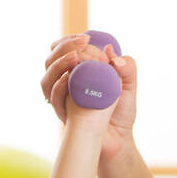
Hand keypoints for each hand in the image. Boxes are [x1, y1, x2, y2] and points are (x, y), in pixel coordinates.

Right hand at [42, 34, 135, 157]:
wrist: (120, 138)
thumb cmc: (122, 110)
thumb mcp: (129, 84)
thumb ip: (125, 66)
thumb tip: (109, 51)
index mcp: (76, 73)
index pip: (62, 49)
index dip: (70, 41)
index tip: (86, 38)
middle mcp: (65, 84)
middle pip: (50, 59)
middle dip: (64, 48)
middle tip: (83, 44)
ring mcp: (62, 100)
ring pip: (47, 78)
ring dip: (59, 64)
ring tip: (76, 58)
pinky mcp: (63, 114)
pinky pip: (53, 98)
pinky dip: (59, 86)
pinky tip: (69, 78)